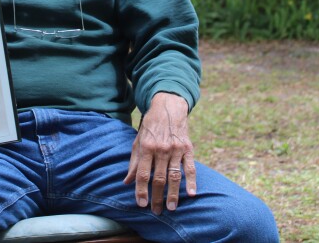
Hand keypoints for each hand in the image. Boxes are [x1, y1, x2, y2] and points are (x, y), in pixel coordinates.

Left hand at [123, 92, 196, 213]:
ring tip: (172, 208)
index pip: (143, 174)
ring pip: (174, 176)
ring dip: (173, 194)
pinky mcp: (188, 148)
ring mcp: (175, 149)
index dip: (141, 190)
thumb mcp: (138, 141)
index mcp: (146, 147)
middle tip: (156, 211)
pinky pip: (190, 168)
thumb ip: (134, 162)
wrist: (168, 107)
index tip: (141, 204)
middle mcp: (161, 149)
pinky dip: (192, 181)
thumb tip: (127, 182)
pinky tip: (191, 194)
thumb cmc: (150, 126)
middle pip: (159, 178)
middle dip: (157, 197)